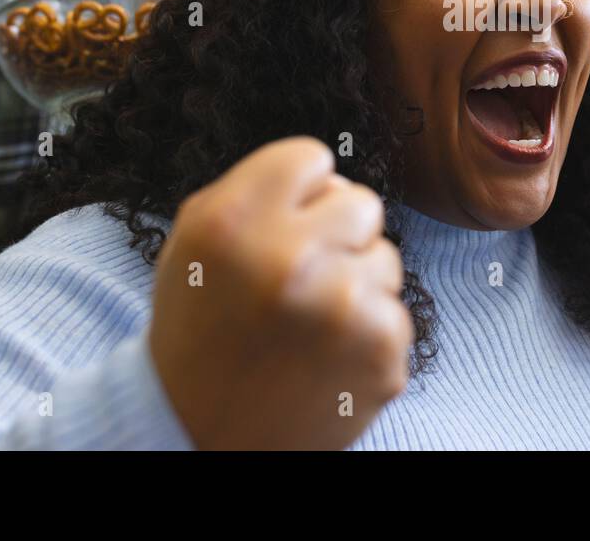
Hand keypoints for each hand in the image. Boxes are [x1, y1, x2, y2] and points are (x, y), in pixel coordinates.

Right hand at [149, 137, 412, 449]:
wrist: (193, 433)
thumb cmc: (200, 326)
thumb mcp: (197, 240)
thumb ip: (259, 191)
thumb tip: (332, 175)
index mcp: (235, 220)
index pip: (312, 157)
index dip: (299, 194)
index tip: (280, 228)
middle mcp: (290, 257)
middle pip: (362, 202)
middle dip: (337, 235)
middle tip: (298, 279)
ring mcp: (342, 308)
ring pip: (387, 259)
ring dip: (355, 285)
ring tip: (307, 325)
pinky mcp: (381, 353)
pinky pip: (396, 313)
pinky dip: (368, 334)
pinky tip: (326, 359)